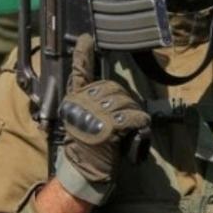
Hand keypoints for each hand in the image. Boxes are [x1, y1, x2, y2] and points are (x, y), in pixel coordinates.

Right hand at [55, 34, 149, 204]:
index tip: (85, 39)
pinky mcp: (107, 125)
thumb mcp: (84, 122)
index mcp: (73, 101)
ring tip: (128, 132)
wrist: (85, 173)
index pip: (78, 74)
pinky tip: (135, 135)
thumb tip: (111, 94)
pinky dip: (140, 125)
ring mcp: (93, 113)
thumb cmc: (88, 149)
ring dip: (133, 116)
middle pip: (112, 87)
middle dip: (124, 102)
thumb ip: (91, 105)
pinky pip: (133, 116)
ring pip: (125, 101)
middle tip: (124, 122)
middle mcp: (80, 103)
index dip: (82, 56)